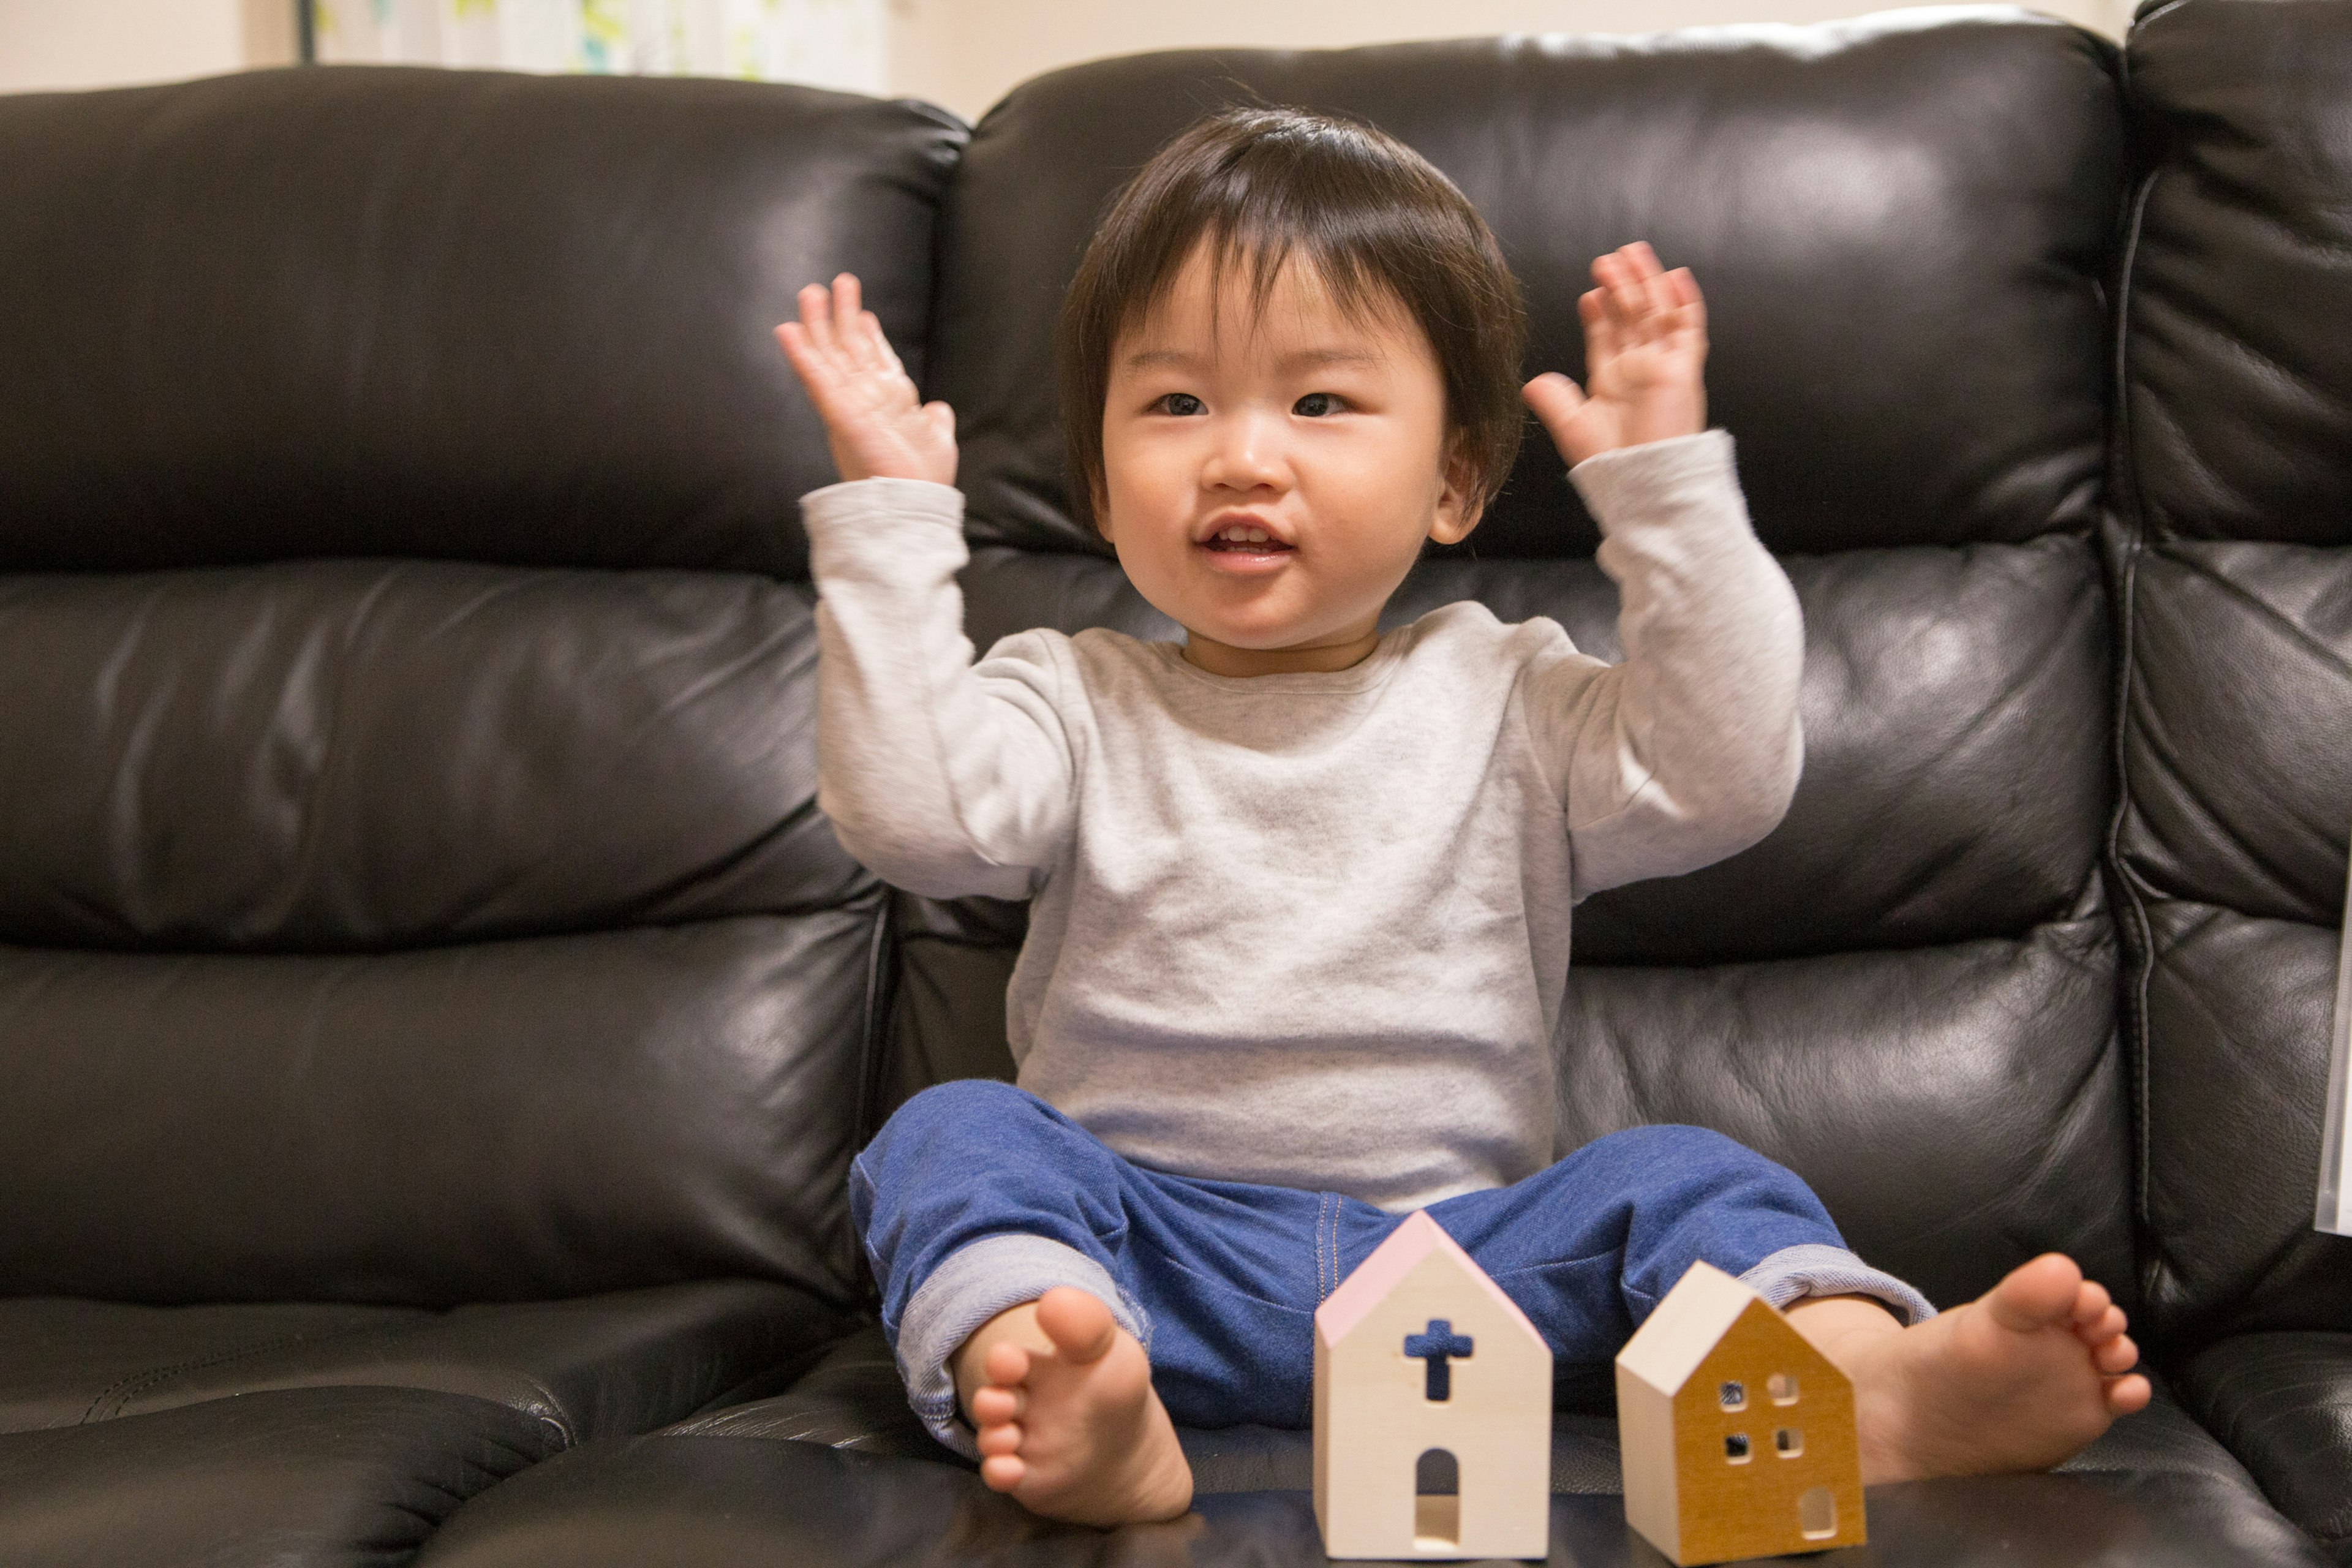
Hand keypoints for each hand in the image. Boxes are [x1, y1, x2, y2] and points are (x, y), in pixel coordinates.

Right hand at [774, 273, 956, 485]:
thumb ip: (934, 421)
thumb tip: (938, 409)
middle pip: (847, 350)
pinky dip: (801, 355)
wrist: (913, 506)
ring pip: (828, 357)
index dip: (869, 334)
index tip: (865, 312)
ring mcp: (848, 406)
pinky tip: (787, 330)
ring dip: (816, 324)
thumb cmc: (922, 481)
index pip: (873, 361)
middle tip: (836, 283)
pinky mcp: (838, 415)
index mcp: (886, 405)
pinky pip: (816, 380)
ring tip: (810, 292)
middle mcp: (863, 402)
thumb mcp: (936, 440)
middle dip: (841, 316)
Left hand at [1522, 242, 1706, 466]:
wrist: (1643, 481)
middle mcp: (1639, 369)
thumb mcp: (1572, 427)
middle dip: (1621, 286)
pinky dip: (1685, 302)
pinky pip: (1688, 329)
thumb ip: (1554, 401)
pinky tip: (1676, 277)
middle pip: (1631, 316)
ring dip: (1647, 282)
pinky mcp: (1684, 370)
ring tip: (1632, 254)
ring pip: (1656, 312)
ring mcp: (1663, 366)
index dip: (1599, 311)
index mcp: (1612, 380)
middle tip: (1607, 260)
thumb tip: (1530, 383)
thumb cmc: (1610, 463)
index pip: (1606, 336)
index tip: (1590, 293)